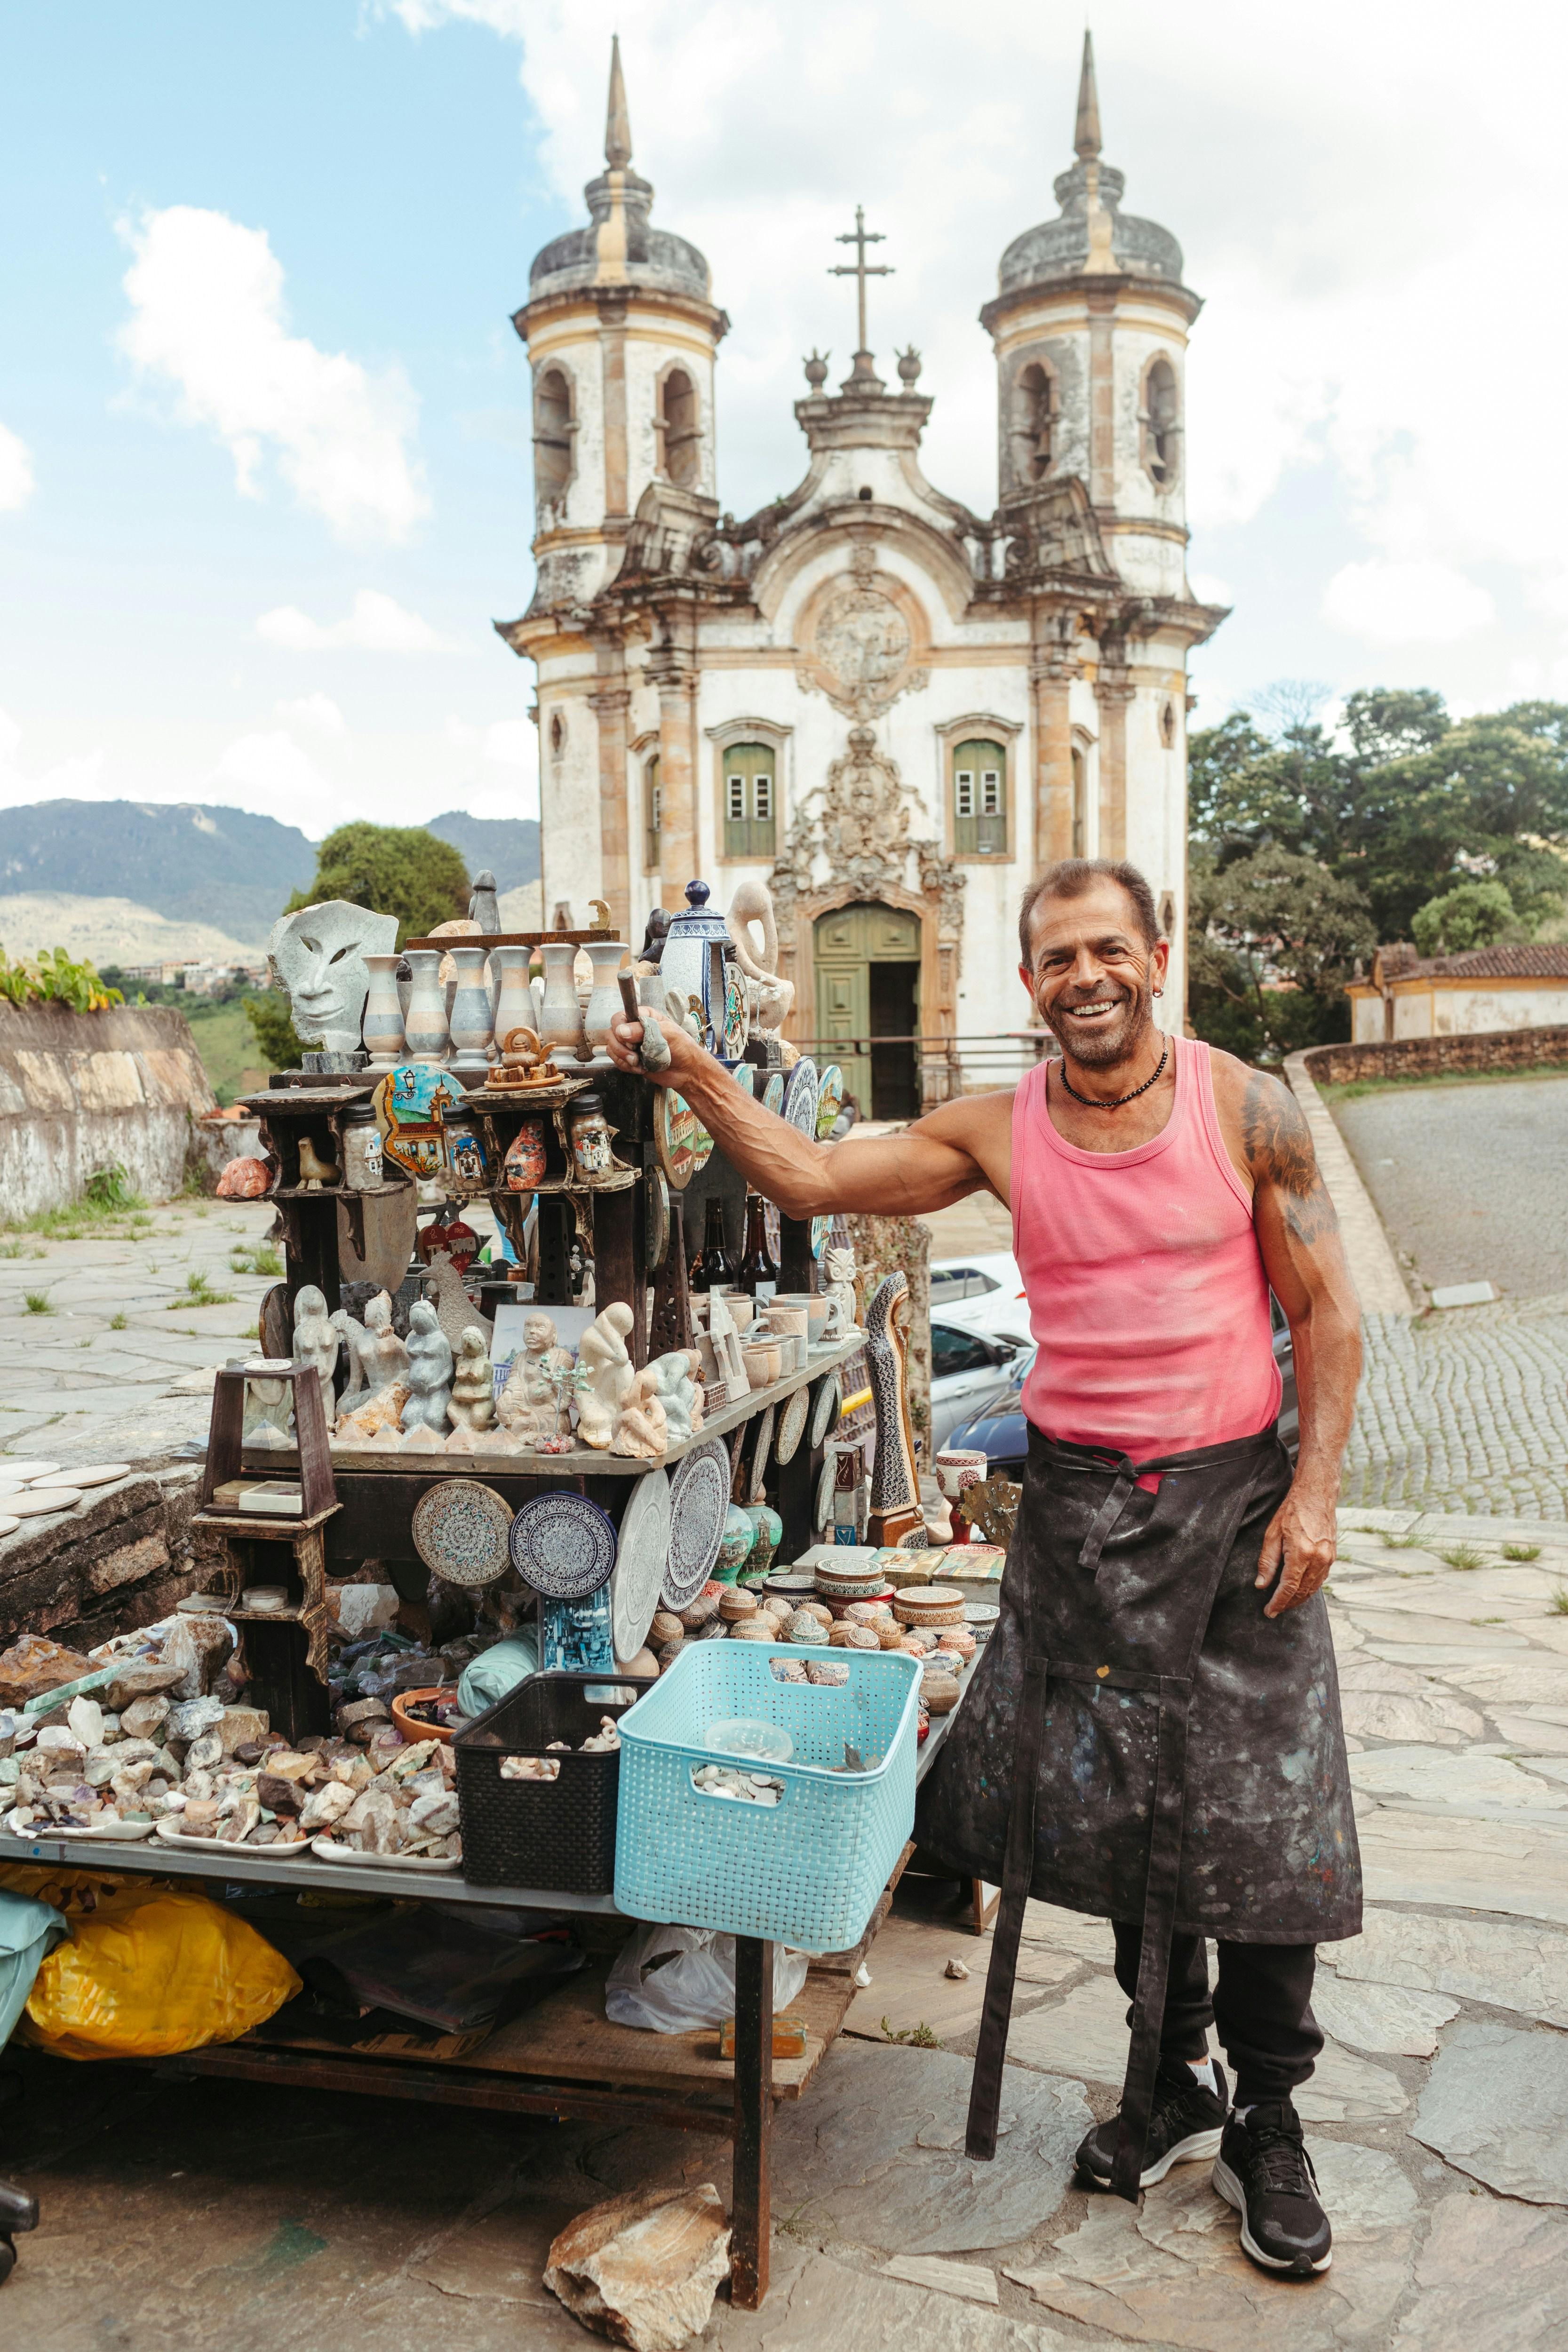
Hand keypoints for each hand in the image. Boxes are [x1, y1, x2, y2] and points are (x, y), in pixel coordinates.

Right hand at [606, 1006, 689, 1083]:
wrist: (687, 1071)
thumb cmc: (683, 1048)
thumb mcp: (667, 1033)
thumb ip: (643, 1030)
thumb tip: (621, 1031)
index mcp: (644, 1017)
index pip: (620, 1017)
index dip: (619, 1028)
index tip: (628, 1040)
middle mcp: (635, 1029)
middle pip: (611, 1033)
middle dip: (620, 1047)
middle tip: (634, 1055)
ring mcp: (631, 1045)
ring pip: (612, 1048)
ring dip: (623, 1058)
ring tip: (639, 1063)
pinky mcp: (631, 1059)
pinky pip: (617, 1061)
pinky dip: (626, 1067)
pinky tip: (641, 1068)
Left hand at [1255, 1476, 1336, 1616]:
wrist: (1316, 1495)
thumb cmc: (1291, 1512)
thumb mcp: (1272, 1534)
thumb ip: (1267, 1562)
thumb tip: (1261, 1585)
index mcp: (1301, 1553)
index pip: (1288, 1587)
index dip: (1278, 1602)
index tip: (1269, 1612)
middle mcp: (1318, 1559)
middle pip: (1302, 1592)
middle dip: (1287, 1604)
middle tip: (1274, 1611)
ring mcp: (1328, 1559)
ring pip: (1313, 1588)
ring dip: (1299, 1599)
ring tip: (1285, 1604)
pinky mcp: (1332, 1556)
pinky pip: (1320, 1579)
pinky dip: (1309, 1589)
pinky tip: (1299, 1591)